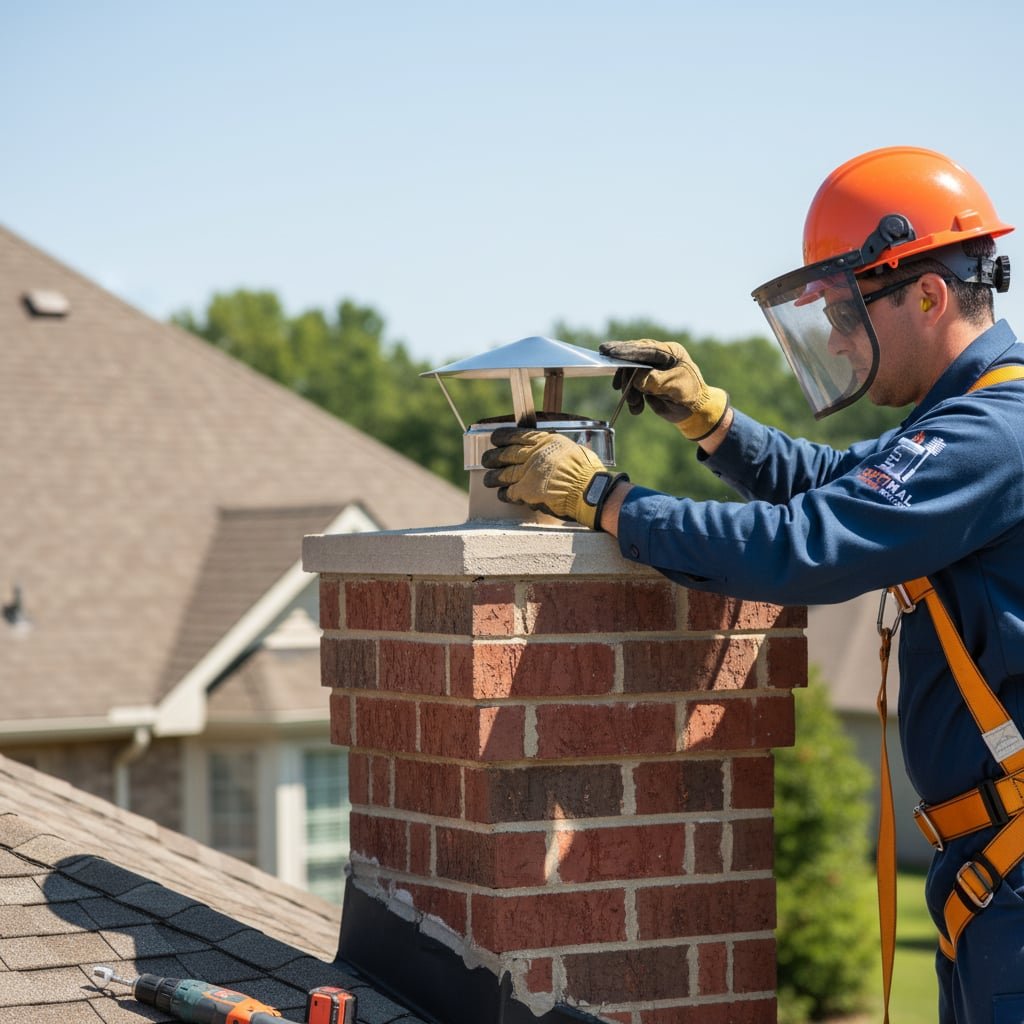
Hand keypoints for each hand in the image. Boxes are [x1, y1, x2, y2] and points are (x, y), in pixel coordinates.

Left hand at [481, 429, 621, 528]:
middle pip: (507, 454)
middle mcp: (535, 453)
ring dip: (494, 477)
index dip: (504, 437)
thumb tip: (554, 454)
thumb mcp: (574, 450)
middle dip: (494, 457)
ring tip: (489, 480)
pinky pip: (510, 492)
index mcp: (547, 441)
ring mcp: (529, 472)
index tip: (495, 438)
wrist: (589, 490)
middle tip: (486, 459)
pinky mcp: (527, 490)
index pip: (519, 435)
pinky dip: (505, 494)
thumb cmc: (588, 472)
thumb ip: (558, 451)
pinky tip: (502, 494)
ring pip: (504, 473)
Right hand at [599, 338, 728, 440]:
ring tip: (635, 404)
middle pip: (633, 359)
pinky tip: (636, 408)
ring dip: (629, 391)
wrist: (694, 412)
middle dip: (625, 375)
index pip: (645, 349)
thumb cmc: (690, 395)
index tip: (610, 353)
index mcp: (669, 352)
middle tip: (617, 386)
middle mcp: (658, 357)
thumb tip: (636, 379)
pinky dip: (632, 398)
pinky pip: (632, 387)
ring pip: (630, 374)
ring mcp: (651, 369)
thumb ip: (656, 380)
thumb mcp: (676, 386)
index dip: (626, 351)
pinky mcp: (645, 381)